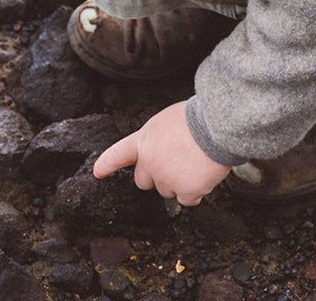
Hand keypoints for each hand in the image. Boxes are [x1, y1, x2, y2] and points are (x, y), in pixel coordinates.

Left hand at [93, 101, 231, 205]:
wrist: (217, 125)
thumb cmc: (198, 117)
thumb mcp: (168, 120)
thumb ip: (158, 139)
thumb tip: (166, 153)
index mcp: (144, 140)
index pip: (118, 154)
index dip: (107, 164)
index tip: (98, 172)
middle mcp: (150, 162)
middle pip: (143, 181)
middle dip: (156, 176)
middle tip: (176, 161)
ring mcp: (166, 179)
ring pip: (168, 190)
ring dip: (180, 181)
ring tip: (196, 160)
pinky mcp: (184, 192)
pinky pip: (188, 199)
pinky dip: (197, 190)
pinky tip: (204, 172)